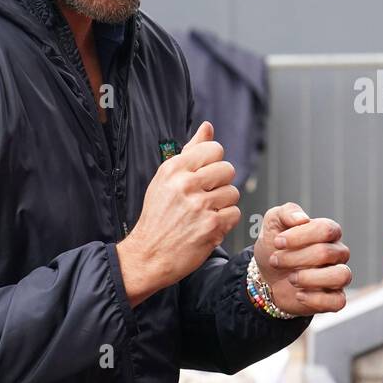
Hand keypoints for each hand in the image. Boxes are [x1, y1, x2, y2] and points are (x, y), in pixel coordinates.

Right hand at [116, 121, 240, 305]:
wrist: (147, 255)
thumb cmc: (158, 216)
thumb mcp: (166, 179)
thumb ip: (190, 152)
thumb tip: (207, 127)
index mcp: (173, 169)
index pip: (214, 149)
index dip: (214, 163)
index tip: (204, 176)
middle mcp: (186, 184)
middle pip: (227, 169)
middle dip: (221, 183)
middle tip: (205, 196)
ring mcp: (200, 205)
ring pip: (233, 192)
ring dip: (223, 204)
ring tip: (205, 213)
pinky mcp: (212, 226)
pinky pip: (235, 213)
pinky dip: (225, 222)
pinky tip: (209, 225)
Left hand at [253, 202, 351, 315]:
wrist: (266, 277)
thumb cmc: (275, 248)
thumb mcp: (273, 223)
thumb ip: (286, 212)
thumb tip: (302, 218)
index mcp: (328, 232)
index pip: (326, 229)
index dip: (300, 235)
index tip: (277, 242)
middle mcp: (337, 253)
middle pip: (327, 253)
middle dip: (295, 258)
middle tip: (275, 260)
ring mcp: (337, 276)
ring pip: (341, 276)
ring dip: (310, 278)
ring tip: (291, 279)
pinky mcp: (334, 298)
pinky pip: (338, 301)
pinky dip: (316, 299)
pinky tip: (299, 295)